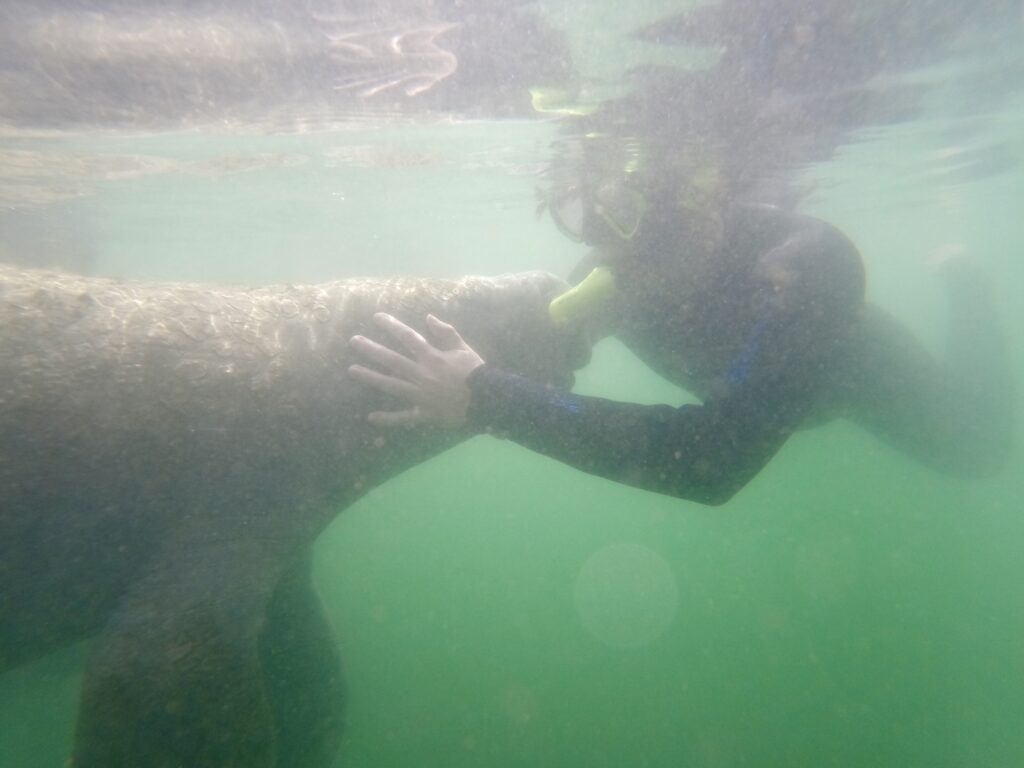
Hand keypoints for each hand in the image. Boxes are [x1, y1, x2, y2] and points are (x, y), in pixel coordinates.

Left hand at [348, 313, 484, 426]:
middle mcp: (422, 374)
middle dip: (371, 349)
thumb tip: (428, 317)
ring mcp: (420, 395)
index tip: (376, 317)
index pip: (407, 337)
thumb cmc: (477, 372)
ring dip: (370, 377)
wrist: (488, 399)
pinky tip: (371, 417)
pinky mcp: (424, 413)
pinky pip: (404, 417)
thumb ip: (446, 332)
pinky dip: (388, 419)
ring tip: (352, 370)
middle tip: (353, 341)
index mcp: (432, 356)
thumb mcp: (464, 347)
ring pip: (391, 385)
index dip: (391, 325)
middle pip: (392, 360)